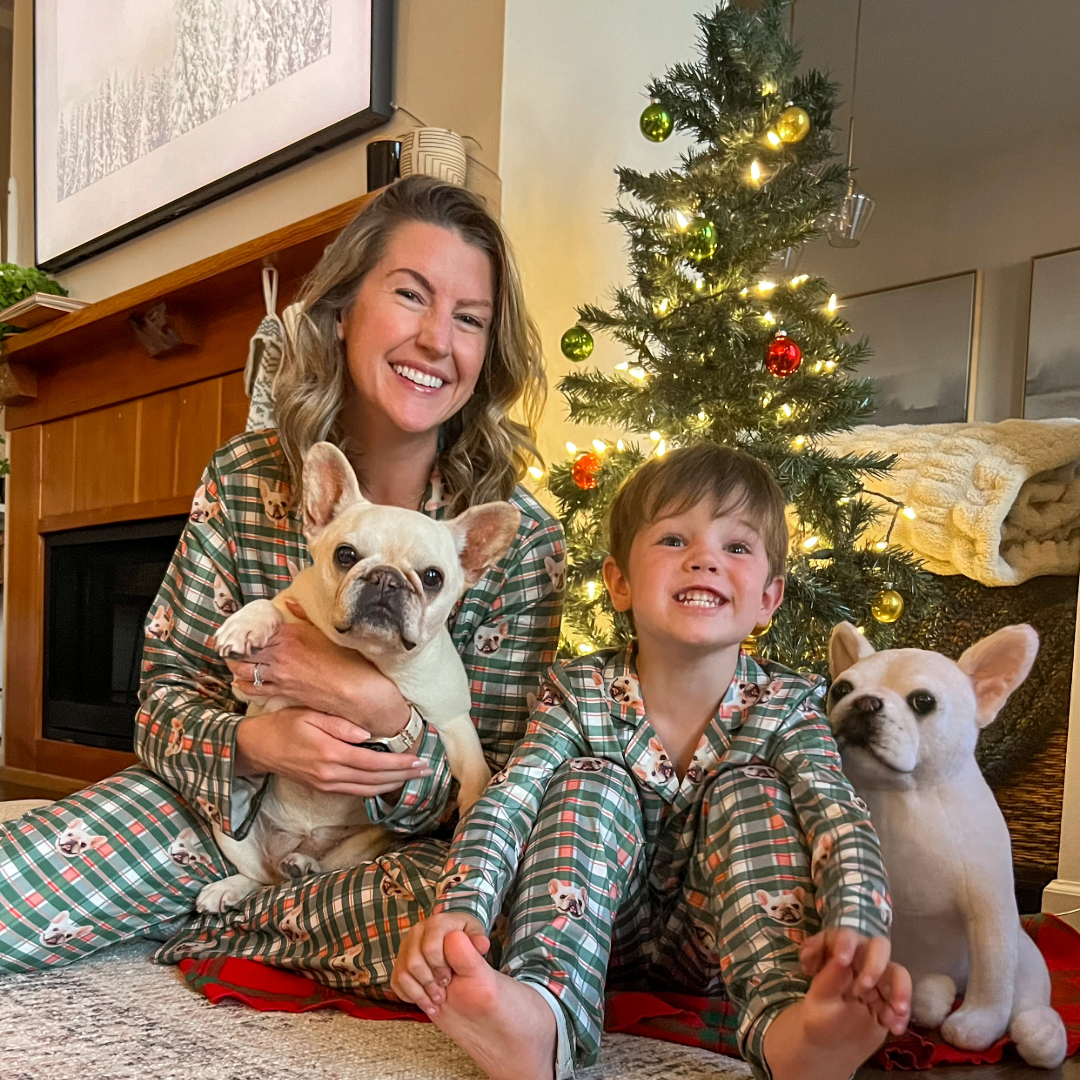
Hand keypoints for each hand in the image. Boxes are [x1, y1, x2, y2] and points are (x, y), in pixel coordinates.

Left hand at [227, 601, 408, 737]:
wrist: (353, 690)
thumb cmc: (345, 659)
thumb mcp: (325, 632)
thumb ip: (303, 617)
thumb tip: (290, 603)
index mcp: (288, 636)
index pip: (254, 630)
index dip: (241, 628)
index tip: (234, 626)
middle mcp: (278, 656)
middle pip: (243, 651)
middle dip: (232, 647)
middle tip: (227, 643)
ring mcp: (278, 676)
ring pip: (244, 671)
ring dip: (235, 665)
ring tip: (232, 660)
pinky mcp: (282, 692)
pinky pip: (254, 689)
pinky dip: (244, 685)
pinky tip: (241, 681)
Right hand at [234, 706, 430, 795]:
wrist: (259, 747)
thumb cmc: (285, 724)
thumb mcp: (310, 714)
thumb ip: (340, 724)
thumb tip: (367, 734)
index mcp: (330, 753)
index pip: (374, 762)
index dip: (399, 763)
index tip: (420, 760)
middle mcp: (331, 774)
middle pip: (375, 780)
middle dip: (404, 776)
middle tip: (427, 770)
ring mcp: (327, 784)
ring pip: (368, 790)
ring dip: (393, 785)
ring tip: (414, 777)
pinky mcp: (323, 788)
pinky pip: (356, 792)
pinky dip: (376, 789)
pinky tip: (389, 782)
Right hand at [391, 911, 488, 1014]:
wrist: (468, 992)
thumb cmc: (476, 974)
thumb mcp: (481, 964)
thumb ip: (477, 952)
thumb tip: (481, 943)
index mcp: (441, 923)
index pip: (430, 947)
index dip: (439, 967)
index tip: (450, 978)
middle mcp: (420, 930)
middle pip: (414, 962)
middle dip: (430, 983)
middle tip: (443, 991)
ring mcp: (408, 947)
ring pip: (404, 973)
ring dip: (420, 993)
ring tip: (437, 999)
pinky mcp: (401, 965)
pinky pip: (397, 982)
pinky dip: (412, 996)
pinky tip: (427, 1001)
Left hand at [800, 928, 910, 1032]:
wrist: (834, 1044)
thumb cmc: (820, 1016)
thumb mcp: (818, 1000)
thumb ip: (828, 981)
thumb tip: (842, 962)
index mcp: (837, 953)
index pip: (843, 937)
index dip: (844, 943)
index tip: (842, 960)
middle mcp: (861, 960)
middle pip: (878, 946)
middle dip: (874, 964)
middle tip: (865, 987)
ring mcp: (879, 977)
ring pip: (897, 971)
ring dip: (899, 989)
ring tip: (896, 1011)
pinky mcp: (892, 997)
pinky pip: (904, 999)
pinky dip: (902, 1013)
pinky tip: (895, 1028)